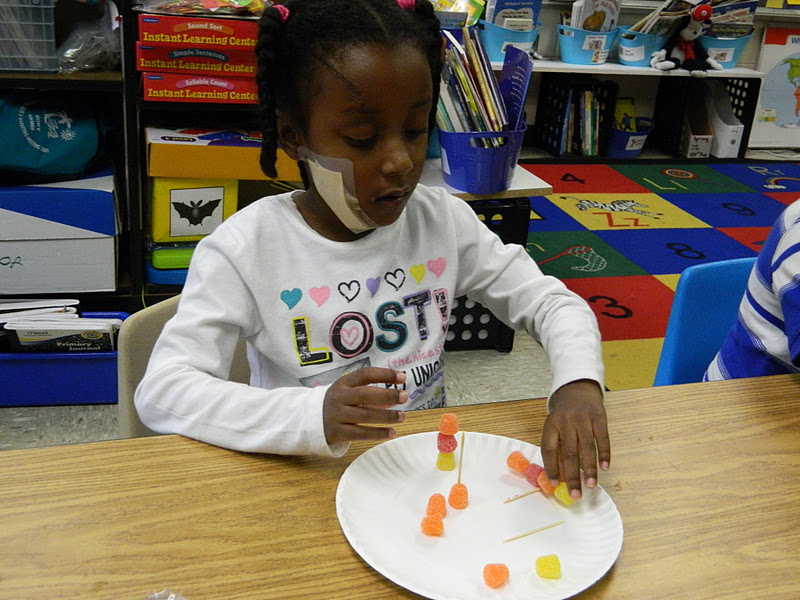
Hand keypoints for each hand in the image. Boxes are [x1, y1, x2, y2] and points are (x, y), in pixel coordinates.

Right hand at [323, 367, 407, 445]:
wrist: (309, 421)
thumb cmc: (338, 404)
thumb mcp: (349, 393)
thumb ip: (371, 395)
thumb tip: (395, 400)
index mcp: (343, 383)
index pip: (365, 374)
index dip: (384, 374)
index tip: (402, 377)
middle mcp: (339, 397)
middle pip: (365, 394)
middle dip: (387, 395)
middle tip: (404, 397)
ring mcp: (336, 415)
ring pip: (364, 415)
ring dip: (386, 416)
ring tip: (402, 416)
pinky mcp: (336, 432)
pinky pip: (360, 433)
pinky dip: (378, 433)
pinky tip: (392, 432)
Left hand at [540, 379, 609, 499]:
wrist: (577, 389)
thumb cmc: (564, 416)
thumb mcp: (555, 427)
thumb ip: (557, 449)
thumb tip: (560, 478)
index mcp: (551, 425)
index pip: (549, 449)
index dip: (551, 467)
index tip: (555, 485)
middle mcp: (566, 422)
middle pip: (569, 452)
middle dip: (572, 476)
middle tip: (576, 494)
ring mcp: (583, 419)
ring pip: (587, 447)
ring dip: (589, 468)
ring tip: (591, 485)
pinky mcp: (599, 417)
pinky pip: (602, 438)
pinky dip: (604, 454)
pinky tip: (605, 468)